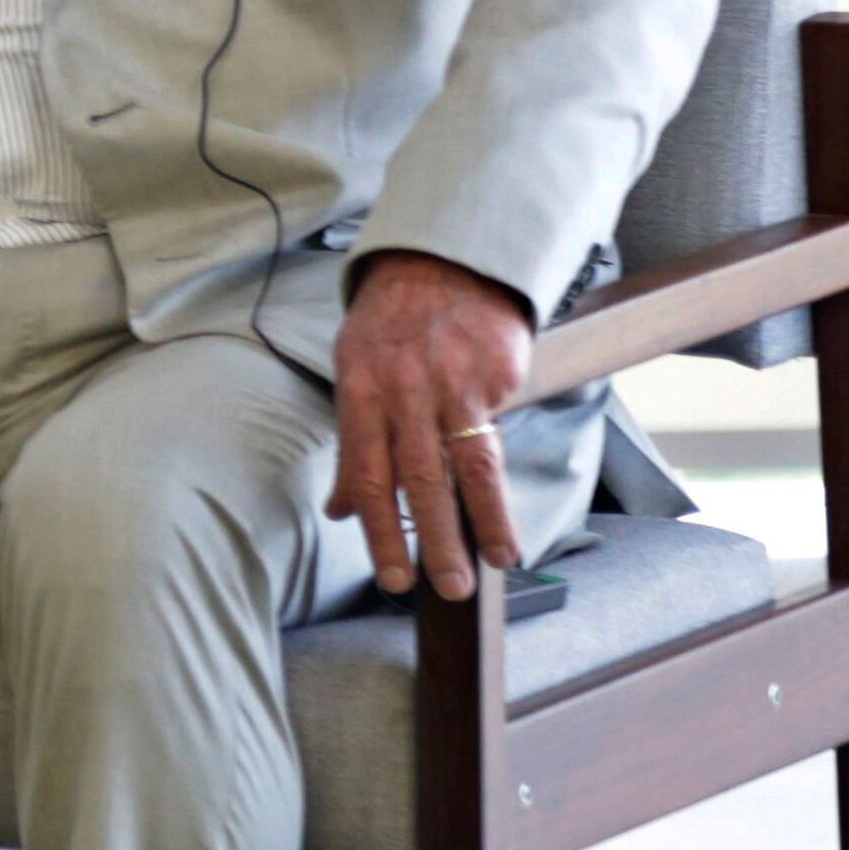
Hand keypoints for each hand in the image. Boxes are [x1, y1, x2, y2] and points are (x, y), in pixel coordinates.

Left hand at [331, 249, 537, 599]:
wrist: (443, 260)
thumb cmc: (391, 325)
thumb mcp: (354, 372)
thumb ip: (353, 444)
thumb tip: (341, 509)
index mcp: (360, 395)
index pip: (369, 478)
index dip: (381, 534)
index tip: (394, 578)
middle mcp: (404, 392)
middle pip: (419, 481)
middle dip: (435, 542)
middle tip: (449, 588)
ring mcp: (453, 383)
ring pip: (470, 467)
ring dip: (485, 522)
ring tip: (499, 563)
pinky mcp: (496, 374)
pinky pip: (498, 429)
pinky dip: (501, 472)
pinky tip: (507, 505)